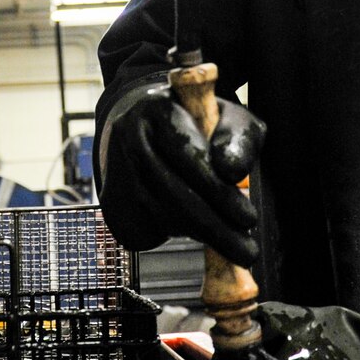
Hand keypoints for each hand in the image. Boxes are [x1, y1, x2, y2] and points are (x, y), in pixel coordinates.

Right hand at [97, 81, 263, 265]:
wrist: (143, 124)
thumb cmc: (195, 122)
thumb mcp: (228, 118)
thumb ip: (238, 140)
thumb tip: (232, 173)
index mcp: (157, 109)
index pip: (187, 154)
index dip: (219, 191)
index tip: (248, 217)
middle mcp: (129, 138)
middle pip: (172, 193)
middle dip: (215, 228)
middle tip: (246, 250)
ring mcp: (115, 170)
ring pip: (160, 216)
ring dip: (199, 234)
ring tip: (228, 238)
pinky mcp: (111, 201)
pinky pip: (146, 231)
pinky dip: (175, 234)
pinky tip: (192, 224)